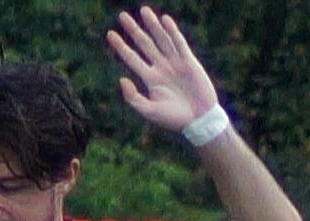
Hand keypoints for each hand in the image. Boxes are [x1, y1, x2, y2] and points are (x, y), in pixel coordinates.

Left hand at [107, 6, 220, 133]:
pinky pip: (178, 43)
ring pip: (160, 39)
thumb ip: (133, 98)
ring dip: (152, 25)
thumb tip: (121, 79)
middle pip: (144, 44)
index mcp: (150, 79)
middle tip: (122, 16)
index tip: (110, 34)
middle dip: (133, 30)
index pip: (131, 58)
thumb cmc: (174, 119)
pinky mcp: (189, 61)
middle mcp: (160, 68)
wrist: (199, 120)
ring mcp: (174, 63)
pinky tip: (164, 20)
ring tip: (143, 10)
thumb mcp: (150, 111)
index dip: (121, 46)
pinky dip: (172, 31)